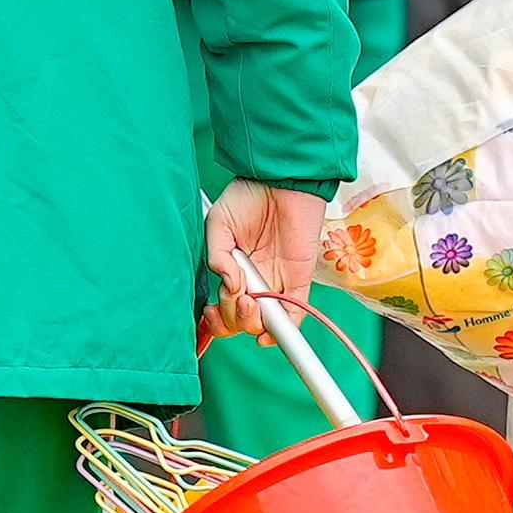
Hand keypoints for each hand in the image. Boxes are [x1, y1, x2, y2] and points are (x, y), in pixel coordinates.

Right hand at [202, 181, 326, 344]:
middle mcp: (255, 280)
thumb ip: (218, 257)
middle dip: (235, 317)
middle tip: (238, 298)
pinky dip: (285, 327)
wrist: (280, 180)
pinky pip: (295, 310)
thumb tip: (228, 284)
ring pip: (265, 320)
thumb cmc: (248, 196)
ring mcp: (277, 281)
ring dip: (254, 323)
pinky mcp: (299, 279)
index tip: (213, 312)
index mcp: (234, 270)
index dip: (219, 318)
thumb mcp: (219, 224)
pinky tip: (269, 332)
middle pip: (242, 318)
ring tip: (251, 303)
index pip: (225, 306)